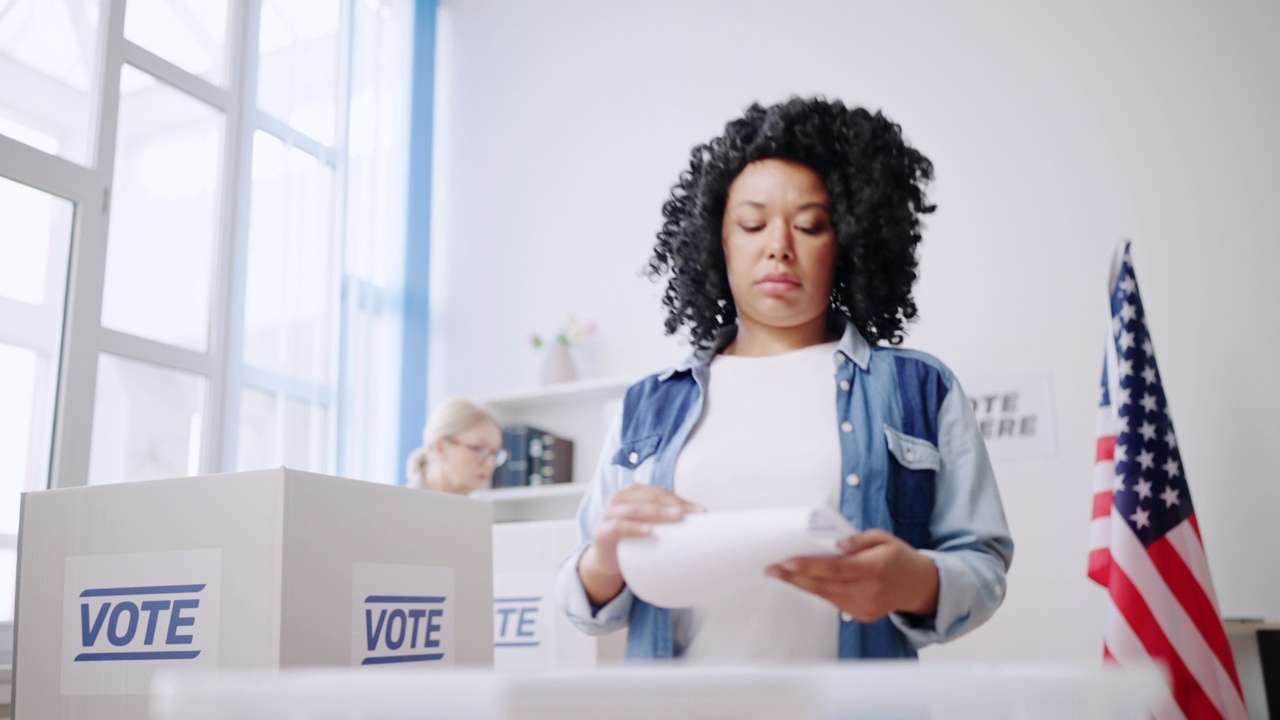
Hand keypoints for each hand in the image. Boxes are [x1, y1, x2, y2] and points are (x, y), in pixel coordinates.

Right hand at [579, 485, 702, 604]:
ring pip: (636, 509)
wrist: (606, 560)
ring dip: (658, 512)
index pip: (660, 493)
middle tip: (694, 514)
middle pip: (650, 498)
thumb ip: (666, 520)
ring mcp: (608, 514)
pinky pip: (618, 528)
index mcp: (632, 493)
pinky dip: (635, 528)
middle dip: (674, 505)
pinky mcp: (602, 532)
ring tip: (677, 517)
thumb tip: (703, 526)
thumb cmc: (631, 540)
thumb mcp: (648, 525)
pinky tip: (650, 531)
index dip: (681, 499)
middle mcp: (619, 498)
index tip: (702, 511)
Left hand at [766, 529, 938, 622]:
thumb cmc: (898, 557)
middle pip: (823, 585)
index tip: (786, 562)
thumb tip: (835, 544)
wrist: (919, 586)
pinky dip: (819, 590)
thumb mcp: (883, 538)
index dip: (808, 566)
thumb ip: (858, 540)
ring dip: (802, 584)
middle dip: (794, 577)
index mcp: (873, 568)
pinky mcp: (861, 615)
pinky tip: (805, 581)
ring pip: (825, 595)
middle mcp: (868, 590)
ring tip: (781, 573)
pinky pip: (833, 601)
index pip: (834, 568)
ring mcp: (864, 606)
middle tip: (771, 569)